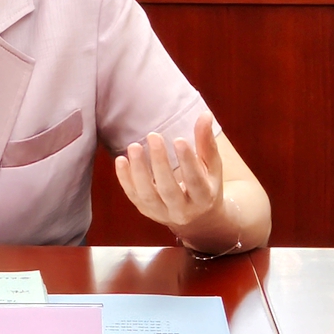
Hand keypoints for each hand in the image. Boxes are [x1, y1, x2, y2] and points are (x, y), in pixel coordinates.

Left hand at [114, 117, 232, 249]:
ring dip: (139, 171)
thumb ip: (207, 142)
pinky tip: (121, 160)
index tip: (179, 140)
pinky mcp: (146, 211)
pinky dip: (125, 179)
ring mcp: (162, 213)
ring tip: (134, 146)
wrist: (197, 218)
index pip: (195, 181)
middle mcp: (183, 210)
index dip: (187, 161)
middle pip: (169, 189)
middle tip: (153, 136)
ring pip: (148, 195)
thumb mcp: (212, 167)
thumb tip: (205, 115)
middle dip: (160, 162)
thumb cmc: (206, 185)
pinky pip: (134, 196)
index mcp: (204, 198)